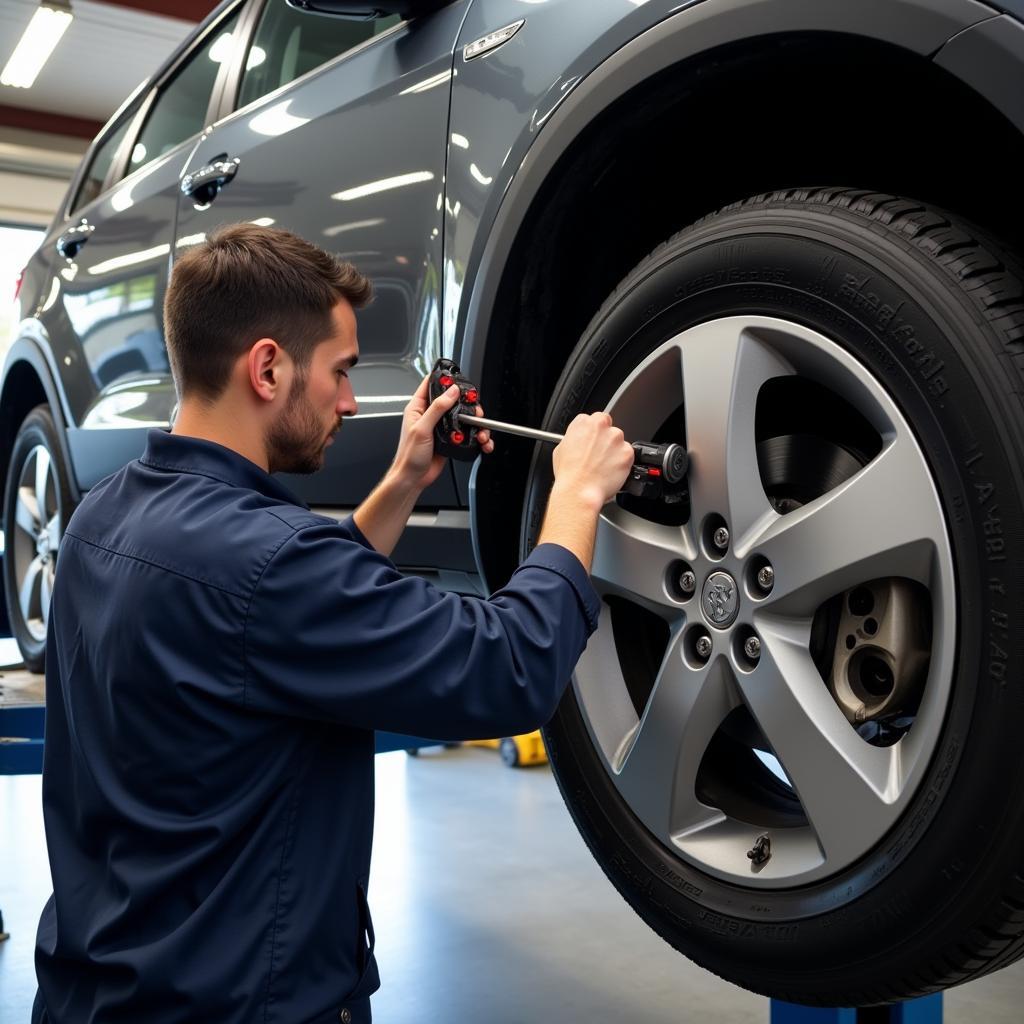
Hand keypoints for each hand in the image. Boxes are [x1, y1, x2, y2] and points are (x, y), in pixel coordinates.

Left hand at [390, 373, 494, 492]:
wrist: (413, 478)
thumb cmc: (409, 456)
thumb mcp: (422, 428)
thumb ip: (437, 408)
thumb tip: (451, 392)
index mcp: (418, 408)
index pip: (430, 385)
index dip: (444, 379)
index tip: (458, 381)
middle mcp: (430, 415)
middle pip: (452, 400)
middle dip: (467, 405)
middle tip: (475, 412)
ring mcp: (440, 427)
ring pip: (462, 417)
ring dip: (475, 424)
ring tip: (480, 431)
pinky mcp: (449, 439)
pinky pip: (466, 433)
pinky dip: (475, 437)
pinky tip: (480, 441)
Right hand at [551, 412, 633, 510]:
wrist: (579, 491)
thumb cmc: (569, 474)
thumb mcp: (561, 449)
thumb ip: (574, 438)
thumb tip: (578, 440)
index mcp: (584, 422)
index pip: (595, 420)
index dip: (594, 434)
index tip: (593, 442)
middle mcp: (601, 426)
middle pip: (609, 429)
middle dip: (606, 441)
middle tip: (599, 456)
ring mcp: (616, 438)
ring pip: (620, 442)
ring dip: (615, 451)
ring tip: (604, 467)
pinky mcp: (627, 452)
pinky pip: (628, 455)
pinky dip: (623, 463)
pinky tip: (611, 472)